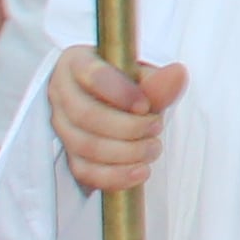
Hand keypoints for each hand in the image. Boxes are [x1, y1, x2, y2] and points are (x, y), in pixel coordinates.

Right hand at [49, 50, 189, 194]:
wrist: (114, 100)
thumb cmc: (127, 82)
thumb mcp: (142, 74)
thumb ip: (157, 79)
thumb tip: (177, 74)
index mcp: (76, 63)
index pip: (93, 77)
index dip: (121, 93)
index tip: (145, 106)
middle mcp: (61, 94)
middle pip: (87, 116)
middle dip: (128, 127)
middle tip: (156, 127)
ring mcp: (61, 127)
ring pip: (86, 146)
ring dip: (126, 153)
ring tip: (153, 148)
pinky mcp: (68, 155)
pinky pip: (85, 172)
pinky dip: (115, 176)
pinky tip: (140, 172)